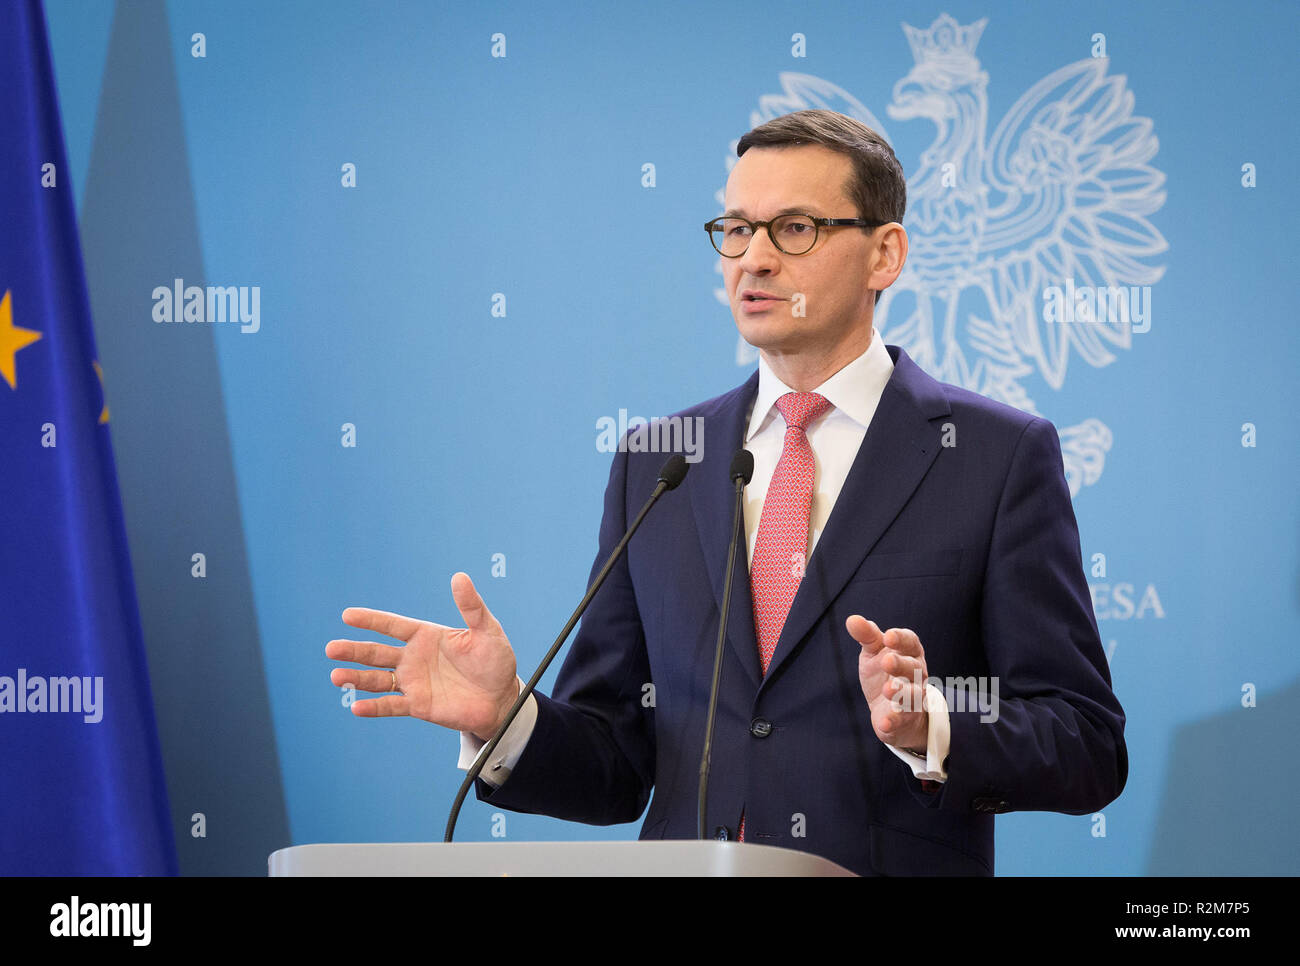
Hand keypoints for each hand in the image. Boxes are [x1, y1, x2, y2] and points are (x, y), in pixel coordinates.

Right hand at [326, 572, 518, 740]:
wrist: (502, 698)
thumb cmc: (495, 661)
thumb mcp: (487, 630)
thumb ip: (471, 607)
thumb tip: (459, 577)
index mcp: (426, 636)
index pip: (392, 625)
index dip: (371, 620)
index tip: (347, 615)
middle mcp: (414, 658)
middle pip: (377, 652)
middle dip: (354, 650)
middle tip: (331, 648)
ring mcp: (414, 682)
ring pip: (378, 679)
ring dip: (357, 678)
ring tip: (336, 676)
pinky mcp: (419, 705)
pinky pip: (392, 705)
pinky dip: (374, 707)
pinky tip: (356, 707)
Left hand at [846, 616, 929, 754]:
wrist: (890, 708)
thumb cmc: (883, 672)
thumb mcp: (874, 652)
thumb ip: (867, 635)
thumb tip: (852, 619)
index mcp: (909, 653)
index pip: (910, 642)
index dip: (901, 639)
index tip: (888, 636)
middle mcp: (916, 675)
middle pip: (914, 668)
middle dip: (901, 665)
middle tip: (887, 661)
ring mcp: (913, 698)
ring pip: (914, 695)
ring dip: (902, 692)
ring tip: (888, 689)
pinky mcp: (905, 719)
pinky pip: (902, 720)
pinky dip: (894, 720)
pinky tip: (884, 722)